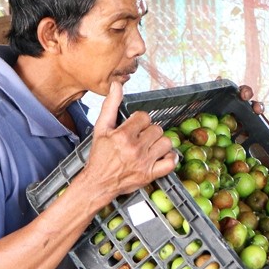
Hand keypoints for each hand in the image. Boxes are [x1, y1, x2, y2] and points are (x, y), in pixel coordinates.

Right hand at [82, 82, 178, 201]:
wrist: (98, 183)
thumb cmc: (99, 156)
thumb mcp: (101, 128)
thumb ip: (110, 105)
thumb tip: (117, 85)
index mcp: (123, 135)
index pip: (144, 117)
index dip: (140, 121)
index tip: (135, 127)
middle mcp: (135, 148)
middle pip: (157, 129)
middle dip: (149, 132)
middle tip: (141, 138)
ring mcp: (144, 162)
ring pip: (166, 143)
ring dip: (160, 143)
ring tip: (150, 146)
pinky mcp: (150, 174)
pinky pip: (171, 162)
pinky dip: (170, 158)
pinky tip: (163, 156)